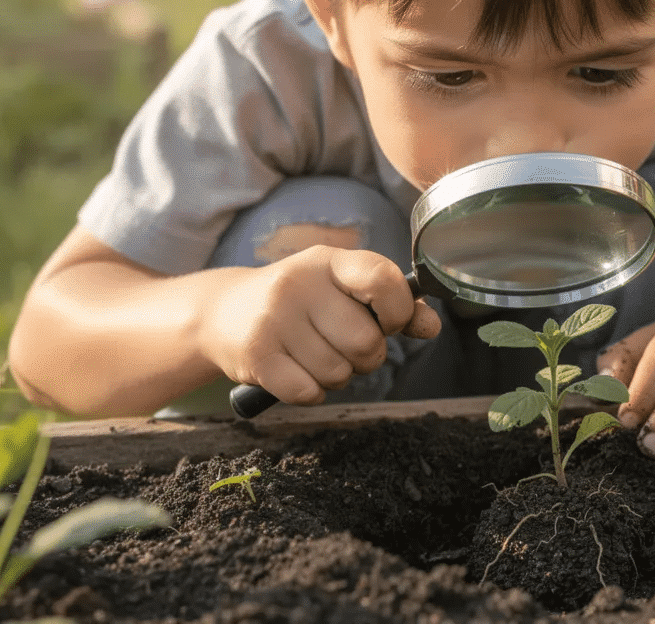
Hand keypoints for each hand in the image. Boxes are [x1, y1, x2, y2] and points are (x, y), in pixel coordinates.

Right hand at [201, 245, 440, 404]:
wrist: (222, 313)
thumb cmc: (299, 302)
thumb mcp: (342, 289)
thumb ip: (392, 304)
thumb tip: (432, 325)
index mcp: (329, 261)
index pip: (382, 279)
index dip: (399, 310)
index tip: (389, 322)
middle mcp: (299, 284)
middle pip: (366, 342)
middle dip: (366, 357)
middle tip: (345, 347)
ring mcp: (274, 319)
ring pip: (339, 373)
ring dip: (337, 376)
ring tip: (315, 356)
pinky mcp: (256, 355)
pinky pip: (309, 392)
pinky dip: (311, 392)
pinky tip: (297, 372)